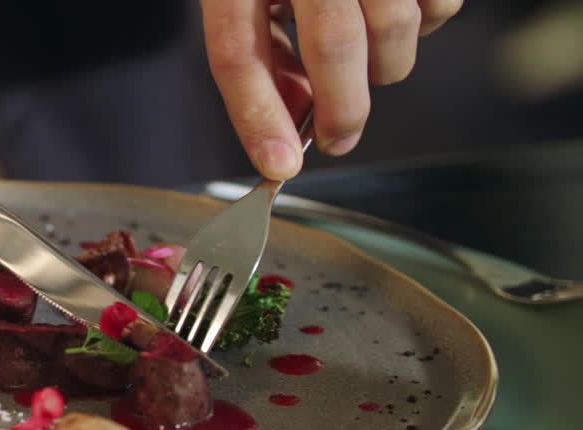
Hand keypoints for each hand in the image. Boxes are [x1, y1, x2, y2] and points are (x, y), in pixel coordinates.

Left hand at [200, 0, 462, 179]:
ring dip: (384, 68)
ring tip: (367, 62)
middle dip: (341, 109)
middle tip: (339, 138)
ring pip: (395, 29)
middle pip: (333, 44)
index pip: (237, 50)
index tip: (278, 165)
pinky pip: (440, 5)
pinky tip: (398, 12)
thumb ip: (262, 55)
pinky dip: (424, 25)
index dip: (257, 116)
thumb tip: (287, 127)